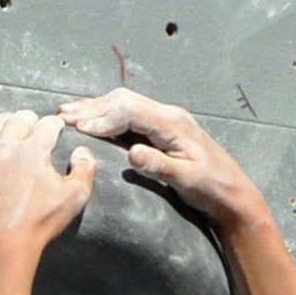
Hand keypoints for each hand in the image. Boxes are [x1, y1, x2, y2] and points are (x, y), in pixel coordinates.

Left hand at [0, 109, 96, 258]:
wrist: (1, 245)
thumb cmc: (39, 223)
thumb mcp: (75, 198)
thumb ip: (85, 169)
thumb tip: (82, 152)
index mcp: (33, 150)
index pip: (47, 125)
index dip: (54, 124)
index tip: (56, 126)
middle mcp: (5, 146)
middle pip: (18, 119)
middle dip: (29, 119)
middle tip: (32, 122)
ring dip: (3, 121)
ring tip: (8, 122)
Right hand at [56, 90, 260, 230]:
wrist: (232, 193)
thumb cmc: (212, 188)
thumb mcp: (187, 180)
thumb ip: (159, 166)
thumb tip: (132, 153)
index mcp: (172, 123)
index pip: (129, 110)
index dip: (102, 117)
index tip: (79, 128)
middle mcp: (168, 115)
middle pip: (123, 101)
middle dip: (92, 107)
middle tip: (63, 117)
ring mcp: (166, 120)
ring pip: (125, 104)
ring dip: (97, 108)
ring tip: (69, 114)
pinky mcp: (163, 129)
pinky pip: (130, 115)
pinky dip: (108, 115)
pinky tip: (93, 120)